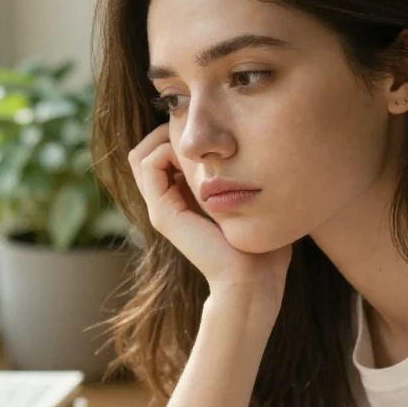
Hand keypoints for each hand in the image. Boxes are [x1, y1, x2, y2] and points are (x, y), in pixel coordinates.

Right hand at [128, 123, 293, 312]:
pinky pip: (148, 165)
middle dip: (168, 130)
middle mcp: (169, 203)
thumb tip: (266, 150)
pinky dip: (164, 148)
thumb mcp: (256, 202)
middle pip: (148, 152)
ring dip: (163, 136)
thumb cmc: (264, 246)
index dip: (181, 133)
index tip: (213, 129)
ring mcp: (162, 209)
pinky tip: (194, 154)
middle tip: (198, 126)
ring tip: (193, 137)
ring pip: (141, 155)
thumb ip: (250, 180)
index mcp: (186, 200)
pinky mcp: (163, 214)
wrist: (254, 280)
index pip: (164, 154)